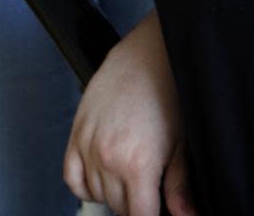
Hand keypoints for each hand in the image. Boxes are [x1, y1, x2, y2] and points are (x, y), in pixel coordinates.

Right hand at [63, 16, 196, 215]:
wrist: (147, 52)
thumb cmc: (169, 91)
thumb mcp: (182, 143)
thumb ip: (179, 188)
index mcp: (138, 165)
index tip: (155, 209)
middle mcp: (109, 159)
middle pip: (119, 209)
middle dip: (136, 204)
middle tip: (151, 186)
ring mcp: (89, 146)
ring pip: (97, 194)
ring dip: (113, 193)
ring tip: (132, 174)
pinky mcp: (76, 133)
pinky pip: (72, 178)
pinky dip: (85, 184)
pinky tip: (103, 176)